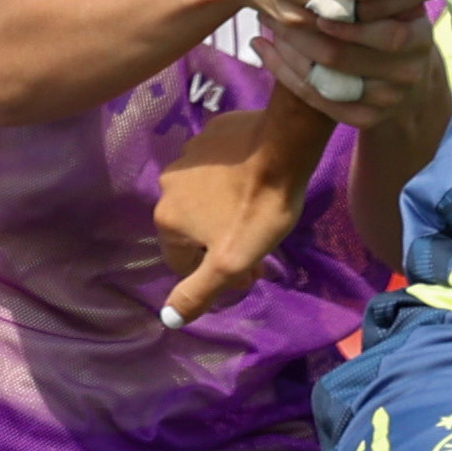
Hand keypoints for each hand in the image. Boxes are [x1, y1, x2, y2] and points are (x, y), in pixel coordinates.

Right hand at [151, 107, 313, 323]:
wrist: (284, 147)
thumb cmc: (258, 209)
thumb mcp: (230, 263)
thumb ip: (197, 292)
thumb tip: (168, 318)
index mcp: (167, 218)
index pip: (182, 262)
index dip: (214, 275)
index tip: (248, 274)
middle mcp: (167, 185)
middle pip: (193, 229)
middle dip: (219, 244)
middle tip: (257, 247)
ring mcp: (188, 154)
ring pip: (203, 197)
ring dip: (222, 210)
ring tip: (256, 210)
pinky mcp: (210, 133)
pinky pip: (216, 167)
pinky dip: (229, 179)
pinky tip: (253, 180)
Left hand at [258, 6, 442, 127]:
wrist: (410, 79)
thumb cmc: (393, 21)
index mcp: (418, 36)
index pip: (378, 26)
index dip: (340, 11)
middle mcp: (408, 71)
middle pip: (343, 55)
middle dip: (304, 27)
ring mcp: (388, 99)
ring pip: (327, 79)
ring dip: (290, 50)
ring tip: (266, 21)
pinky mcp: (368, 118)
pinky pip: (319, 100)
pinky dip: (286, 74)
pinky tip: (263, 50)